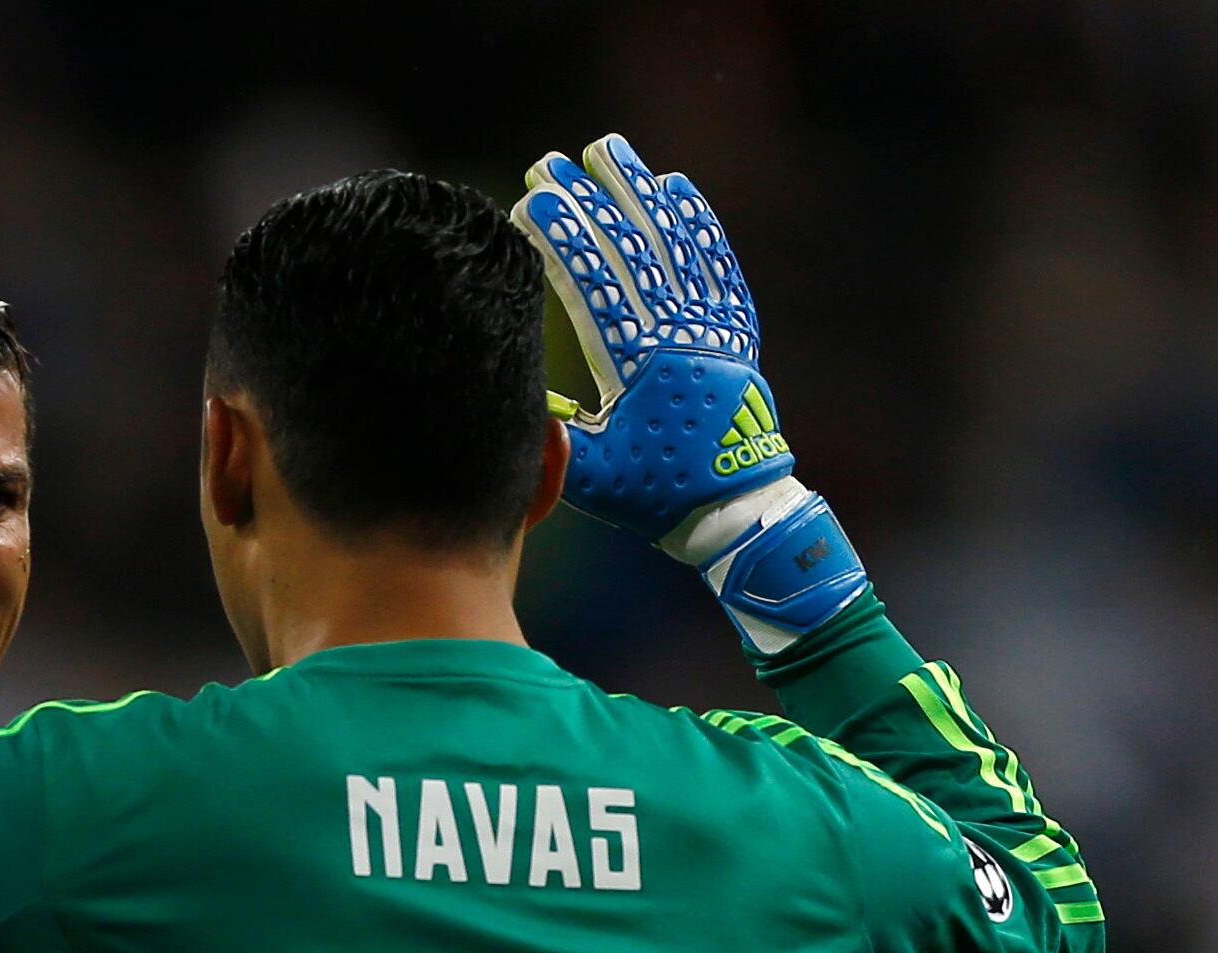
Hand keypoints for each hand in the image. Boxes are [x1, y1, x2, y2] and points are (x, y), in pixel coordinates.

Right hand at [512, 134, 868, 647]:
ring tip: (612, 150)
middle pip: (631, 248)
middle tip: (555, 158)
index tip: (530, 200)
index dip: (562, 238)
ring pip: (676, 241)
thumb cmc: (654, 494)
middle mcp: (681, 332)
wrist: (735, 507)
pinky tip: (677, 188)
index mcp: (639, 363)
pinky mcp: (733, 328)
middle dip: (590, 199)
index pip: (594, 283)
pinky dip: (696, 220)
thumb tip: (513, 389)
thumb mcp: (590, 473)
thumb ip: (553, 429)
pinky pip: (716, 260)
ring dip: (640, 191)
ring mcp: (712, 325)